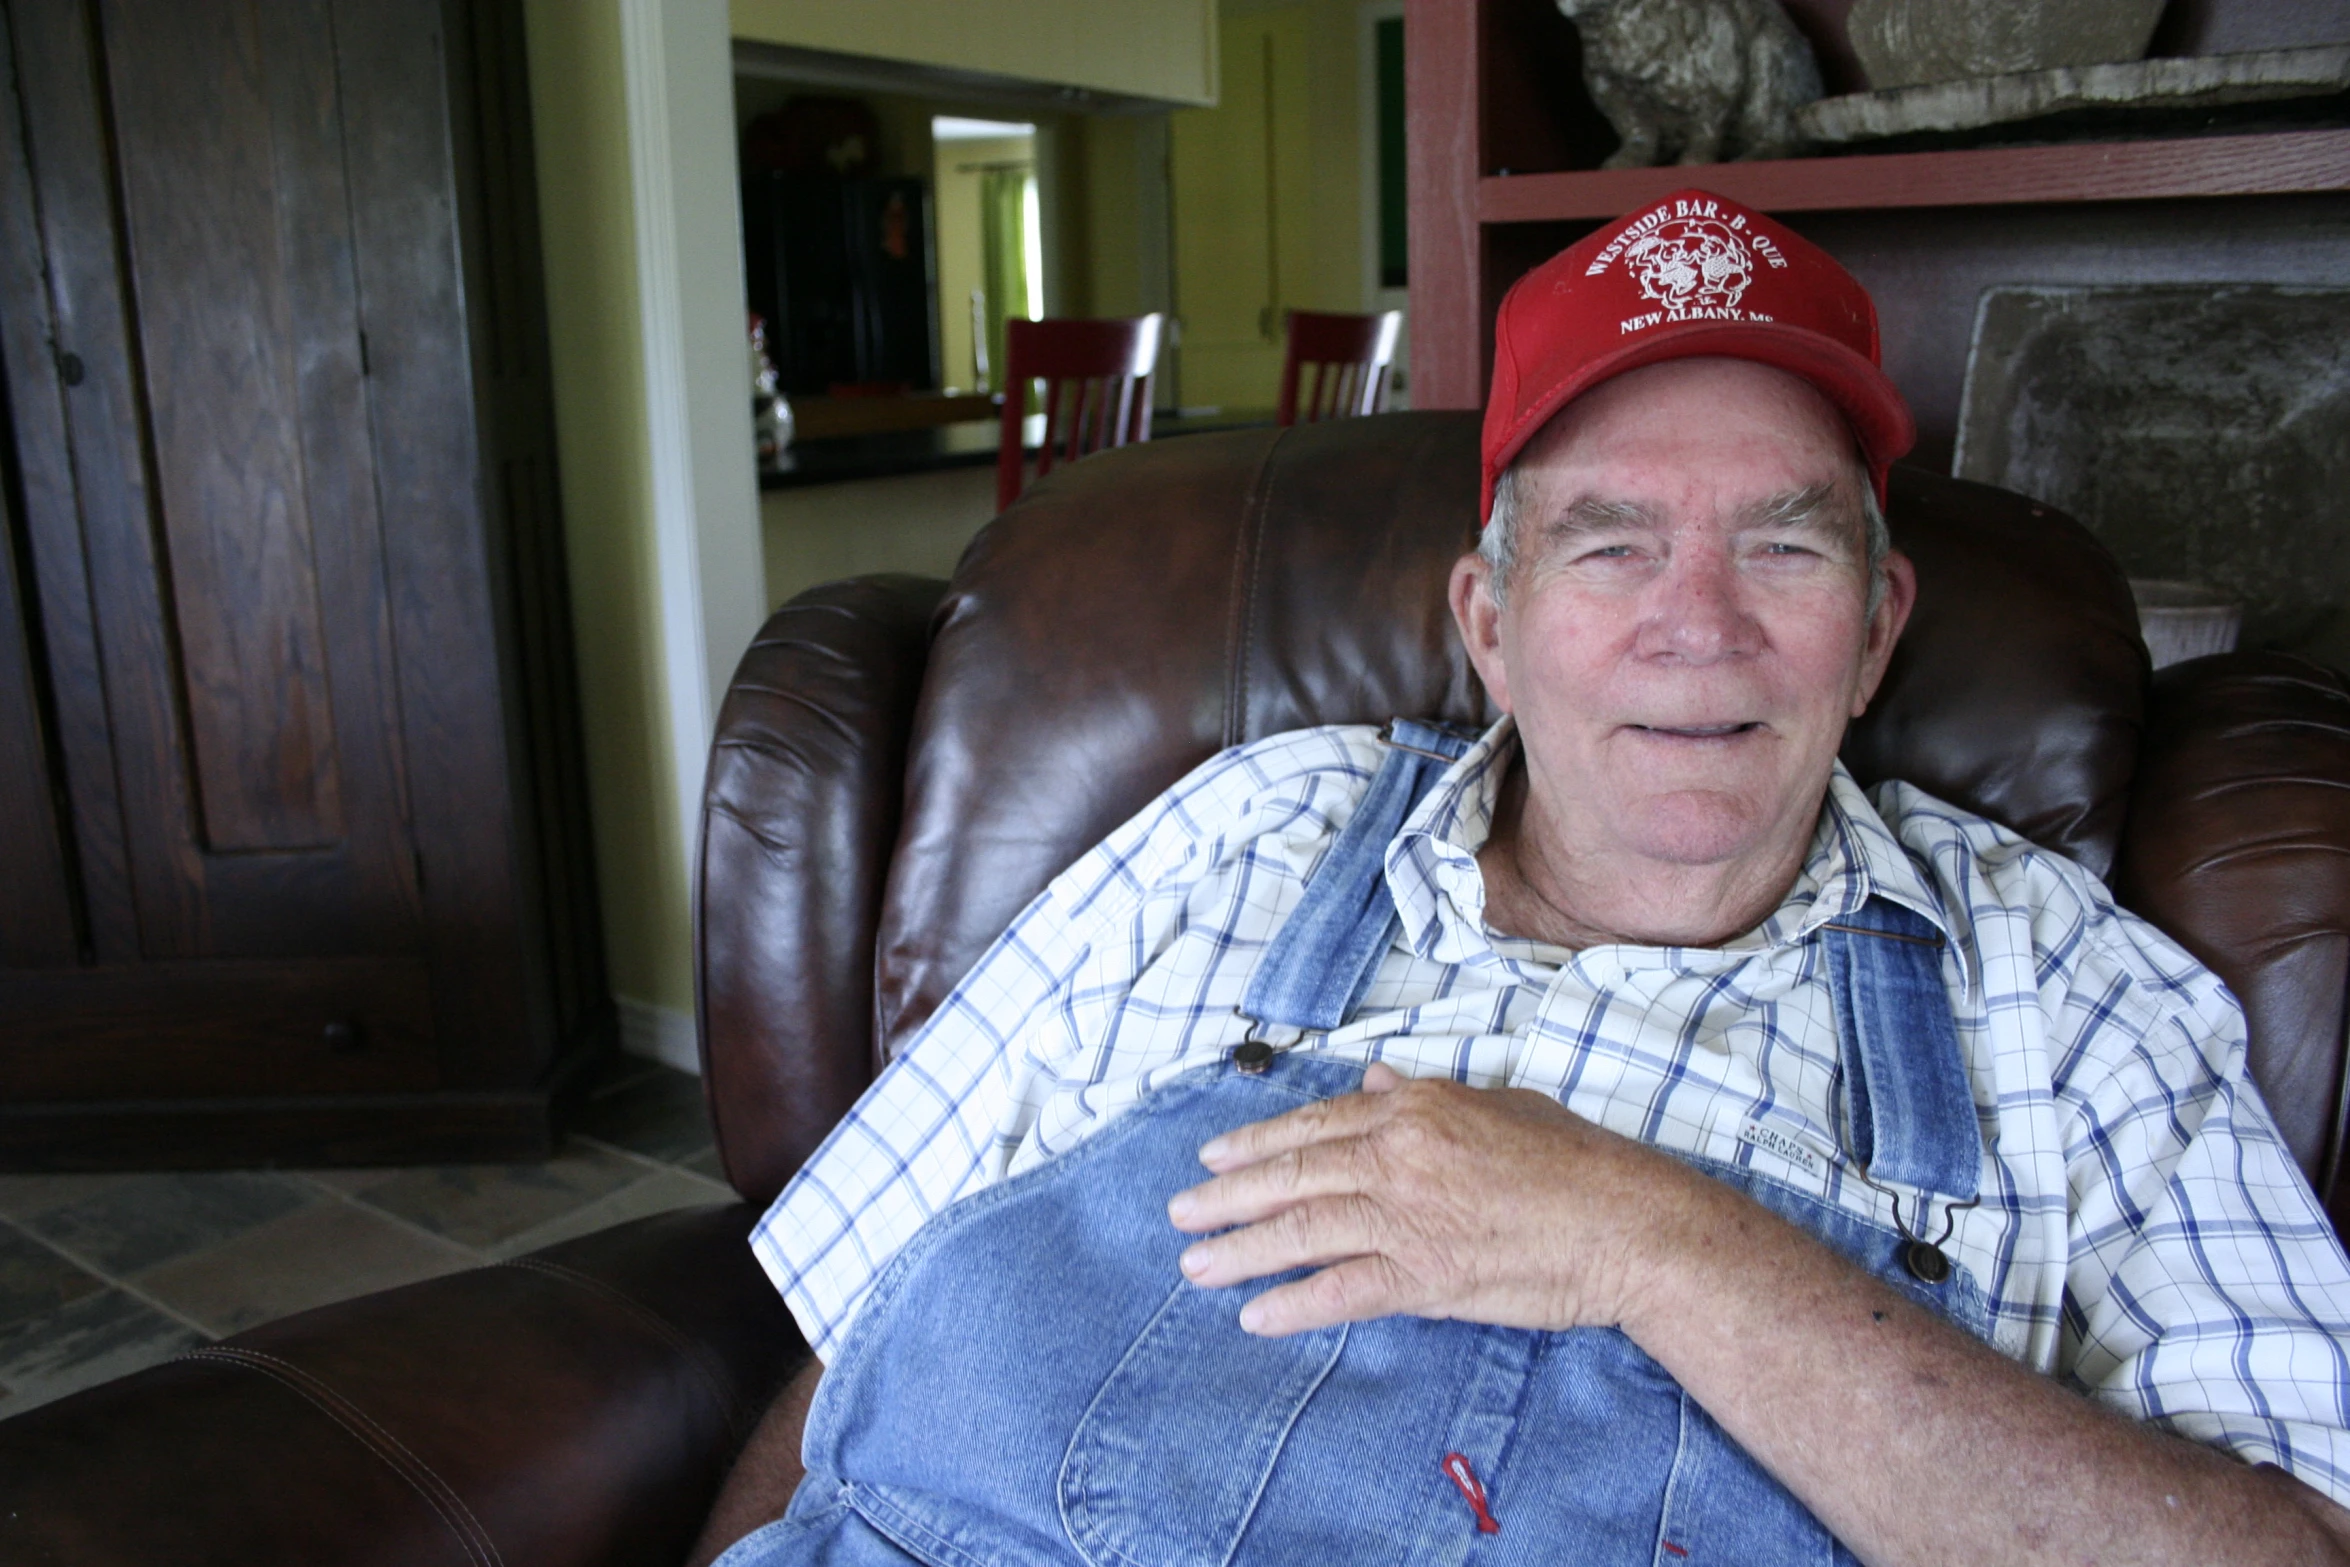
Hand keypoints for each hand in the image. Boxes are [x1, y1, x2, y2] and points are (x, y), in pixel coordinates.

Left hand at [1166, 1062, 1713, 1336]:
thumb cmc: (1575, 1161)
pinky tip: (1256, 1315)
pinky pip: (1342, 1289)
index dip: (1257, 1144)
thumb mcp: (1499, 1103)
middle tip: (1180, 1212)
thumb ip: (1428, 1095)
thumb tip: (1377, 1082)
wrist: (1624, 1222)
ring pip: (1302, 1230)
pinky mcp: (1424, 1275)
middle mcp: (1399, 1156)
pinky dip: (1293, 1303)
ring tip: (1195, 1264)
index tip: (1214, 1159)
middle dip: (1227, 1197)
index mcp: (1415, 1111)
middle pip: (1292, 1176)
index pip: (1315, 1126)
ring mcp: (1408, 1216)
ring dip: (1240, 1249)